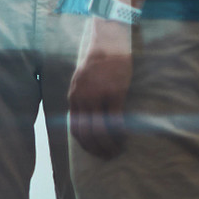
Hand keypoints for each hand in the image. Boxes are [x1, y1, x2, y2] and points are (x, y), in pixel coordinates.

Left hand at [68, 18, 134, 158]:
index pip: (74, 127)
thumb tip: (86, 118)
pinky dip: (119, 133)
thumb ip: (82, 98)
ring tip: (117, 150)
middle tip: (107, 156)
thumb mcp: (82, 80)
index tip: (94, 151)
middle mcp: (82, 98)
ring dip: (108, 145)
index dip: (84, 143)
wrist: (108, 42)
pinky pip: (115, 120)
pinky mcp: (114, 93)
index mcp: (74, 96)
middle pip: (86, 133)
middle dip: (96, 149)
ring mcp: (98, 96)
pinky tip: (124, 138)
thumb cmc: (97, 61)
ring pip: (100, 130)